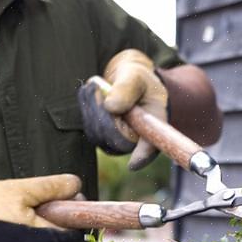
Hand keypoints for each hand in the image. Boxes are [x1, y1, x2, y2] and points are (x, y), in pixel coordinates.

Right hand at [0, 174, 83, 241]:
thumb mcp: (20, 189)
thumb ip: (51, 188)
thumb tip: (76, 184)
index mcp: (41, 240)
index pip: (73, 234)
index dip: (73, 215)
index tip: (64, 198)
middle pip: (54, 235)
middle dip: (49, 216)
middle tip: (31, 197)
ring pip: (36, 239)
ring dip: (32, 222)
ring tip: (10, 205)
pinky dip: (16, 230)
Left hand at [80, 49, 168, 170]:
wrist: (126, 82)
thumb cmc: (137, 80)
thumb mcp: (136, 77)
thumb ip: (126, 89)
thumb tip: (110, 106)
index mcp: (154, 126)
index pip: (150, 147)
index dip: (143, 156)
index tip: (133, 164)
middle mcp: (137, 141)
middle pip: (115, 137)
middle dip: (102, 111)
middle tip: (98, 84)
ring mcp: (118, 143)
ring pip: (98, 131)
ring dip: (93, 105)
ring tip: (98, 85)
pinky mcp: (102, 139)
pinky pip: (88, 126)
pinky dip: (87, 106)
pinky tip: (93, 93)